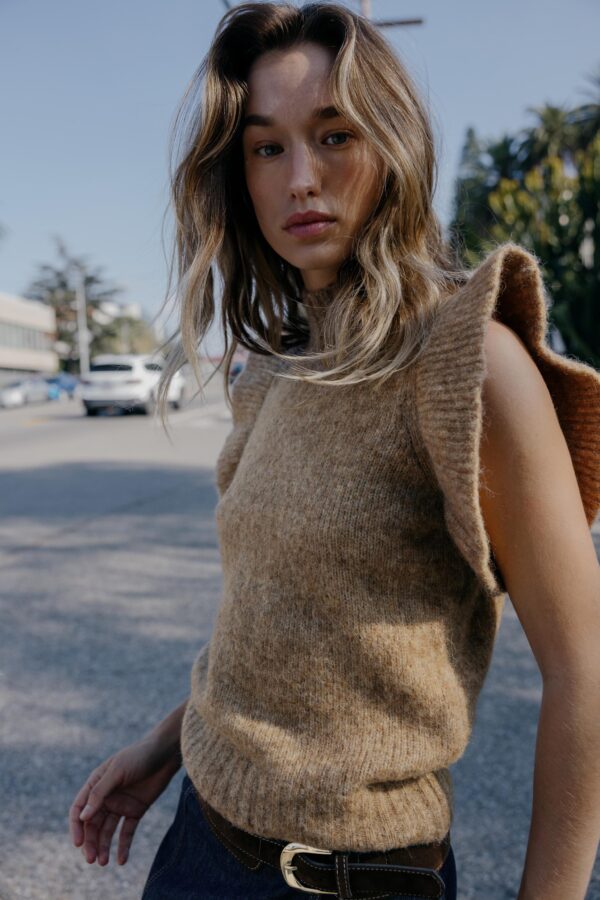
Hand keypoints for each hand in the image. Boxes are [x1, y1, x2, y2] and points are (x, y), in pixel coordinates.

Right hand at [68, 733, 180, 866]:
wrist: (166, 753)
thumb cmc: (139, 756)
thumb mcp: (117, 771)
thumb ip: (100, 793)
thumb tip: (83, 817)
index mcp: (95, 784)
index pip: (79, 809)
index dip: (76, 827)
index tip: (78, 843)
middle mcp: (105, 797)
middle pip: (92, 824)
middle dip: (90, 842)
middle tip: (91, 860)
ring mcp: (120, 805)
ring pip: (107, 830)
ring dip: (104, 846)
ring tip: (104, 863)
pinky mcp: (136, 811)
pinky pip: (126, 831)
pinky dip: (123, 846)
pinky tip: (122, 860)